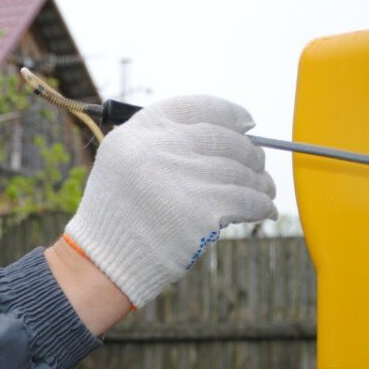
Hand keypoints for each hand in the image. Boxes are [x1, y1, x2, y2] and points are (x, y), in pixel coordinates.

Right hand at [64, 95, 277, 306]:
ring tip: (264, 190)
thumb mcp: (125, 162)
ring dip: (258, 181)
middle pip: (224, 138)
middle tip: (256, 164)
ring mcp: (180, 179)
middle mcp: (157, 149)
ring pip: (241, 170)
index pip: (196, 106)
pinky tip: (263, 209)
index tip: (247, 123)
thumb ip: (166, 141)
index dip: (229, 113)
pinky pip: (247, 200)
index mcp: (137, 132)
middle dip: (248, 152)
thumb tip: (234, 133)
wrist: (104, 262)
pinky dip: (260, 204)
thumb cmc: (119, 214)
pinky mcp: (200, 211)